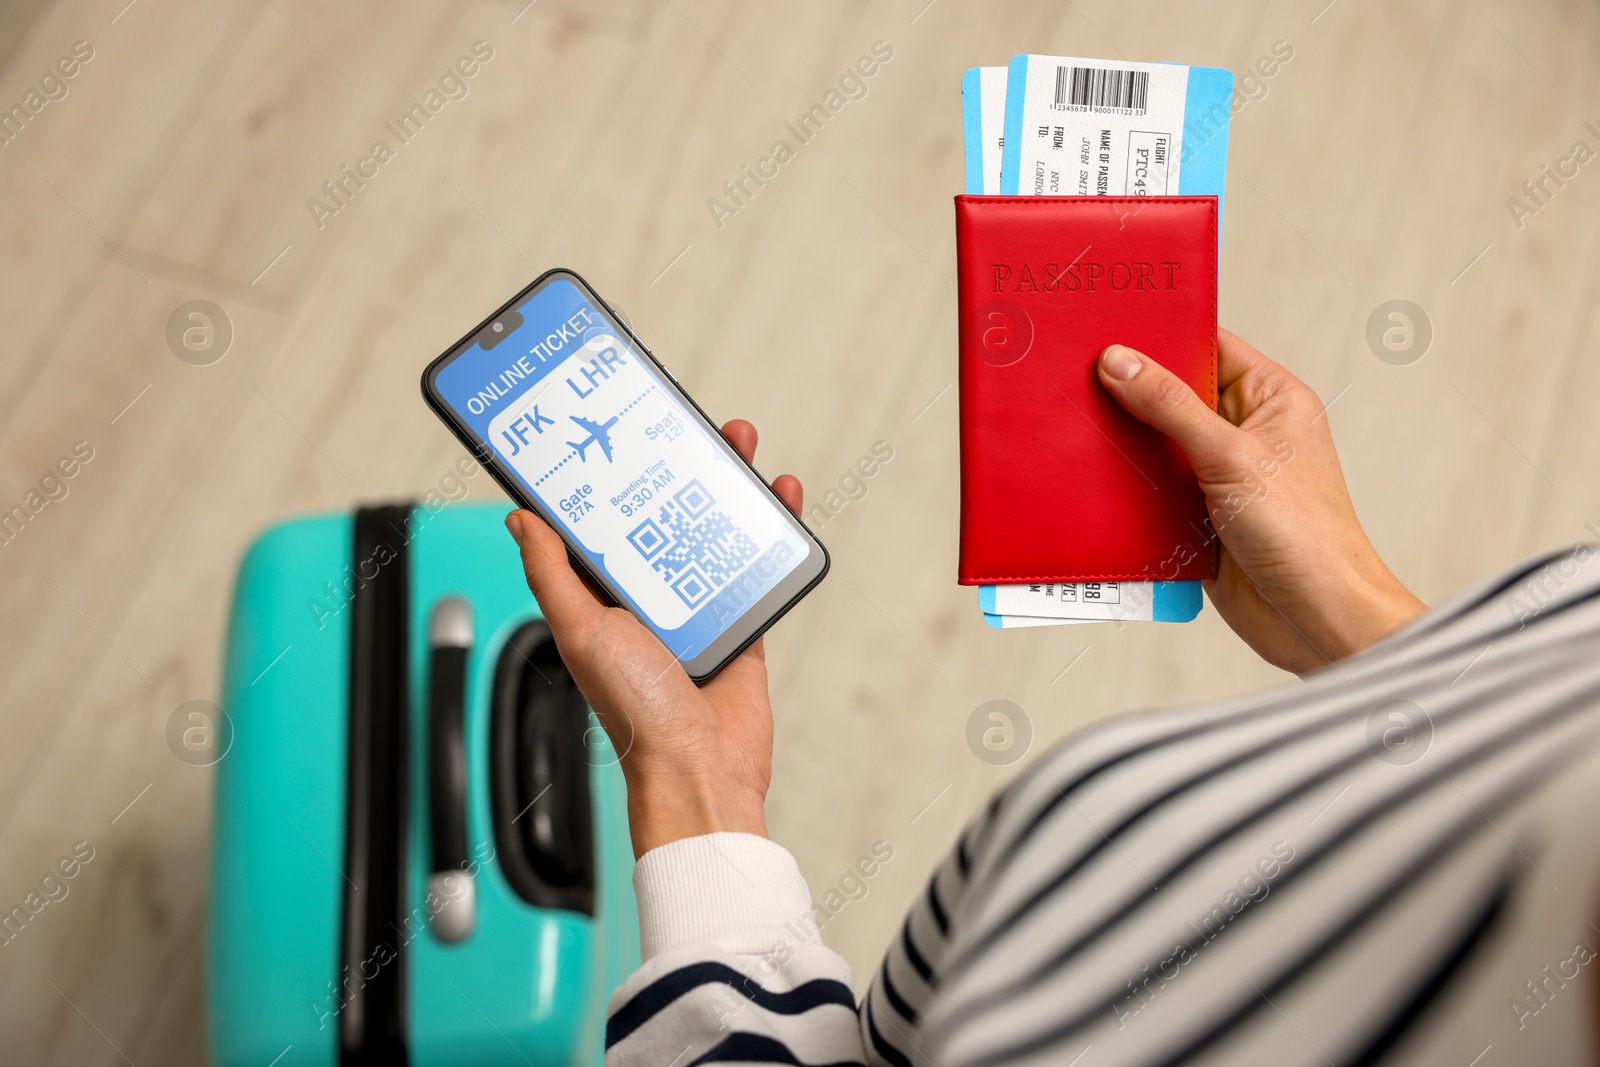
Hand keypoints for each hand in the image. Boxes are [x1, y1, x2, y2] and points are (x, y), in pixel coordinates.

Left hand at [504, 419, 798, 858]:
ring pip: (713, 528)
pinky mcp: (741, 621)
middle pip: (663, 511)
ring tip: (737, 443)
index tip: (614, 428)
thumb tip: (520, 518)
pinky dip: (771, 529)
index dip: (608, 474)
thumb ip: (552, 575)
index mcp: (603, 594)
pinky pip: (757, 565)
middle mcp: (649, 594)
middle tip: (685, 422)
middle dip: (675, 464)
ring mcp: (698, 605)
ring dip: (728, 483)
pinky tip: (782, 497)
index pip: (602, 519)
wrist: (701, 770)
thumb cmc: (635, 714)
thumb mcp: (581, 632)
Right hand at [1097, 330, 1424, 672]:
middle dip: (1127, 392)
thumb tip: (1119, 361)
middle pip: (1172, 395)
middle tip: (1070, 375)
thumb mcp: (1231, 457)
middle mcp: (1245, 431)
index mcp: (1270, 398)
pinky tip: (1085, 480)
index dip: (1159, 334)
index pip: (1207, 346)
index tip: (1105, 325)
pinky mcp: (1197, 517)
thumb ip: (1171, 407)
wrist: (1315, 620)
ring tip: (1068, 425)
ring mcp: (1219, 475)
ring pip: (1155, 445)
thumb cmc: (1302, 534)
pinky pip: (1149, 491)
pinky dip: (1123, 489)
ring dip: (1121, 445)